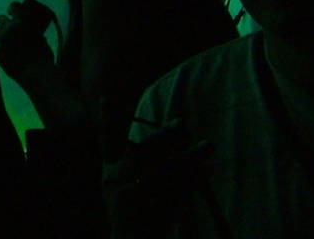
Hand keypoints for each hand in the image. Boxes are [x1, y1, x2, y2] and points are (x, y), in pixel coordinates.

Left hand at [0, 1, 54, 81]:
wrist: (38, 75)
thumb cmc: (44, 58)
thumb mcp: (42, 40)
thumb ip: (34, 33)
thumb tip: (32, 33)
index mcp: (23, 22)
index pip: (13, 6)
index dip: (12, 8)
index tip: (11, 12)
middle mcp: (10, 28)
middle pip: (0, 18)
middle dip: (4, 24)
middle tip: (9, 31)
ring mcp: (1, 40)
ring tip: (2, 41)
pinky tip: (2, 57)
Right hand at [103, 121, 213, 236]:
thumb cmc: (136, 211)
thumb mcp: (131, 184)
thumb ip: (147, 154)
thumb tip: (180, 121)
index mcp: (110, 174)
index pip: (107, 143)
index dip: (107, 122)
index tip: (105, 99)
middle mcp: (116, 185)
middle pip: (142, 154)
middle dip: (164, 139)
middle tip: (182, 125)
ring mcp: (132, 201)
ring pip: (165, 172)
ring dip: (189, 158)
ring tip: (208, 146)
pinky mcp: (151, 215)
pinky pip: (176, 192)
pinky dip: (193, 180)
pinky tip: (208, 170)